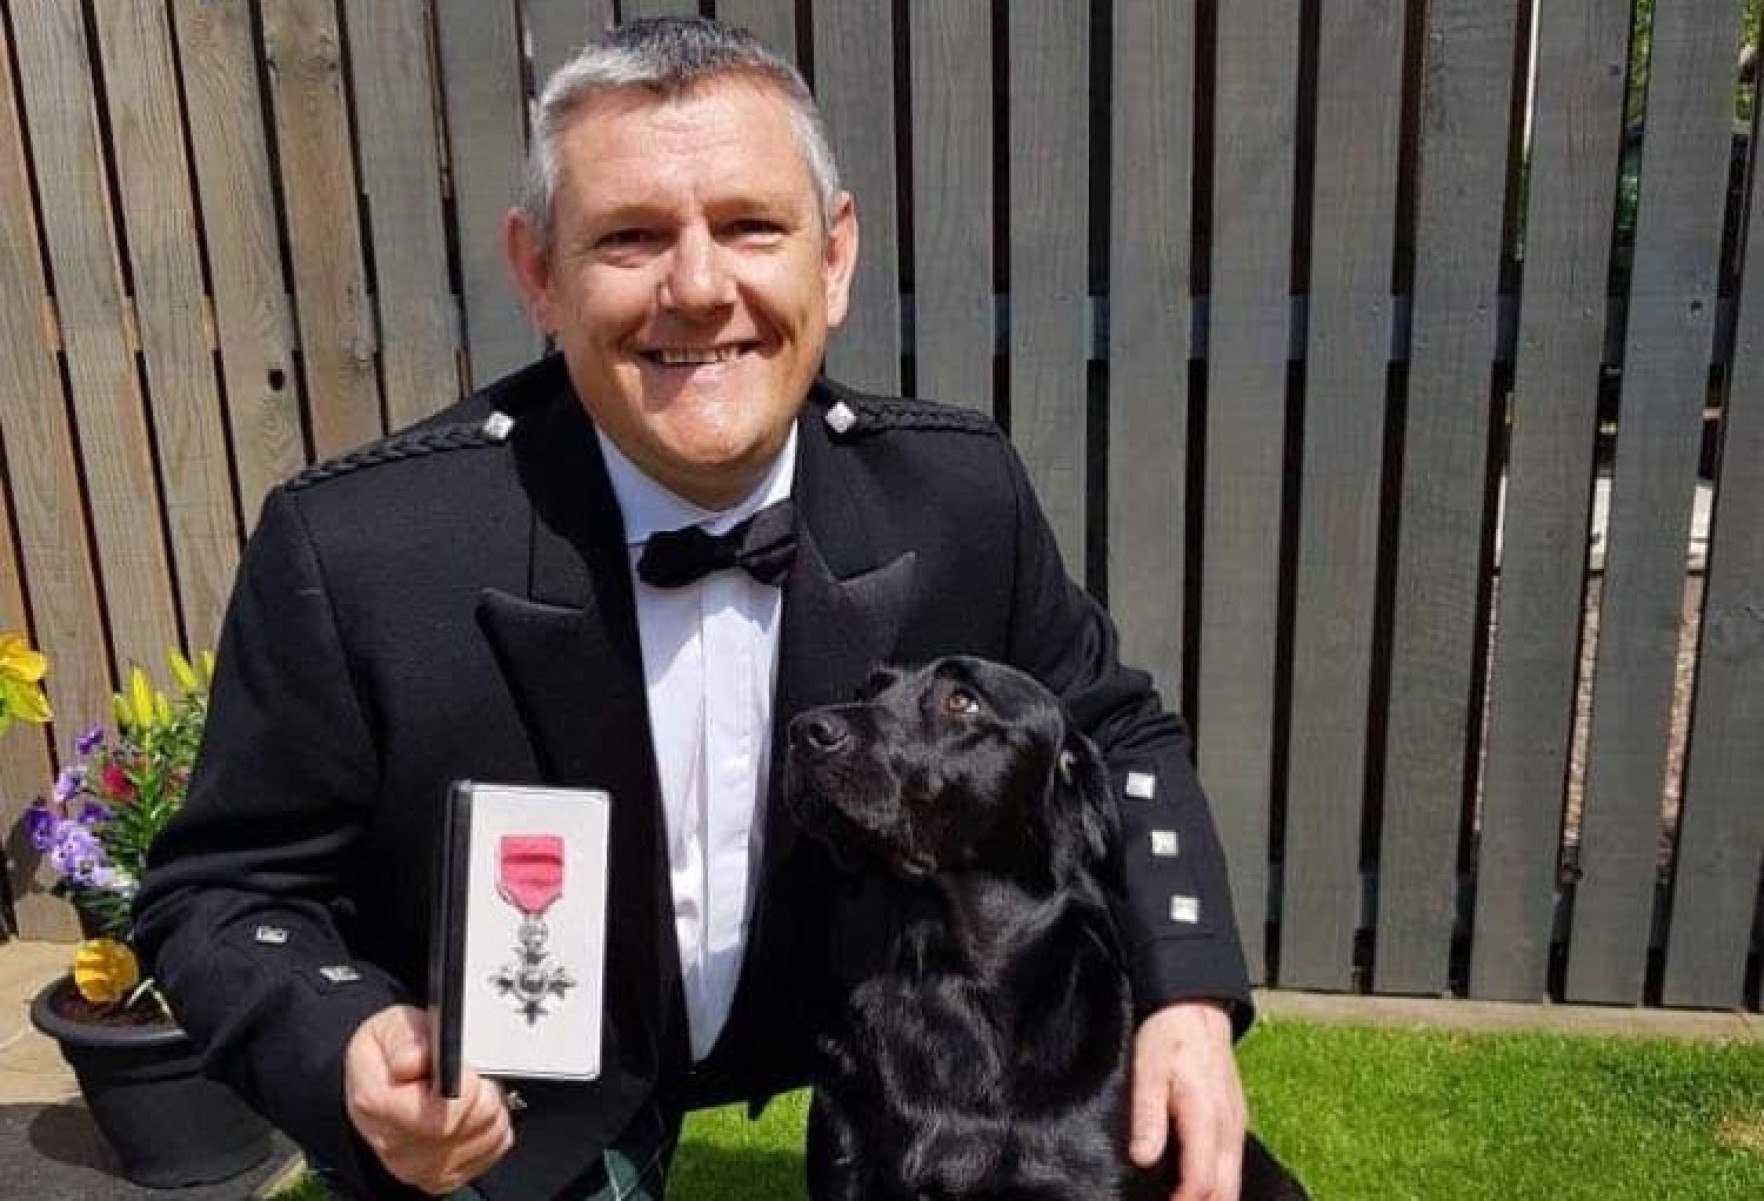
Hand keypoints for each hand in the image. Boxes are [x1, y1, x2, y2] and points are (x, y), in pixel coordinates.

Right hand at [344, 1004, 514, 1194]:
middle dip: (483, 1091)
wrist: (379, 1084)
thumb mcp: (389, 1027)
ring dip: (490, 1108)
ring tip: (469, 1092)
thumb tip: (413, 1062)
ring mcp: (418, 1168)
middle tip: (470, 1075)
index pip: (442, 1114)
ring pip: (490, 1136)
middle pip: (474, 1123)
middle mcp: (394, 1146)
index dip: (465, 1085)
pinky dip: (492, 1127)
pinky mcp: (442, 1178)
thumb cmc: (388, 1054)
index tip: (464, 1067)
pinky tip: (471, 1111)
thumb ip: (403, 1039)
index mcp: (376, 1105)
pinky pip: (495, 1148)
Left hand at [1128, 1000, 1245, 1200]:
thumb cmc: (1168, 1036)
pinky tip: (1201, 1191)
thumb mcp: (1148, 1069)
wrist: (1196, 1006)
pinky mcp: (1235, 1120)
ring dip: (1214, 1199)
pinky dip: (1220, 1185)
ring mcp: (1237, 1124)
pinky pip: (1233, 1164)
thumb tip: (1143, 1159)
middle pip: (1226, 1190)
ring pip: (1233, 1181)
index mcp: (1206, 1117)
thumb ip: (1147, 1115)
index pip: (1202, 1181)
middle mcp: (1229, 1126)